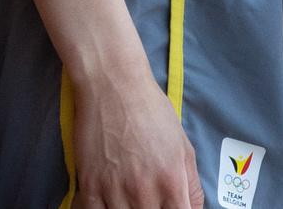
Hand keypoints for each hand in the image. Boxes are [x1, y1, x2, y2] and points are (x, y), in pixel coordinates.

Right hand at [73, 64, 204, 208]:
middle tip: (147, 200)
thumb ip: (192, 187)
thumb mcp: (183, 147)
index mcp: (172, 182)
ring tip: (127, 197)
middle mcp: (144, 191)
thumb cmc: (151, 111)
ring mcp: (115, 190)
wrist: (113, 84)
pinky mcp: (90, 185)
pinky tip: (107, 202)